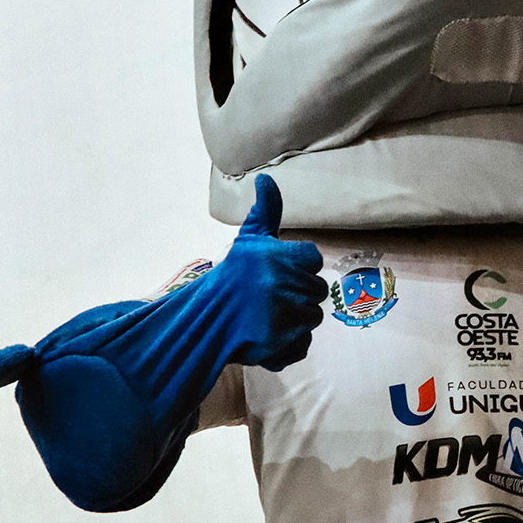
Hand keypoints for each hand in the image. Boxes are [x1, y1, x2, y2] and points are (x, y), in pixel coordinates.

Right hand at [211, 177, 326, 372]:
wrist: (205, 320)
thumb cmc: (232, 277)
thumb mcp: (249, 240)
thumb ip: (266, 211)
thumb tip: (267, 178)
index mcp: (279, 257)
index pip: (313, 259)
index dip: (298, 267)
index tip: (277, 273)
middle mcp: (283, 285)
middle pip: (317, 290)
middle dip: (297, 293)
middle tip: (269, 296)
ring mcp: (284, 316)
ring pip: (313, 317)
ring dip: (295, 318)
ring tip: (267, 315)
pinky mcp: (282, 343)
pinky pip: (304, 343)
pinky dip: (290, 343)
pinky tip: (269, 334)